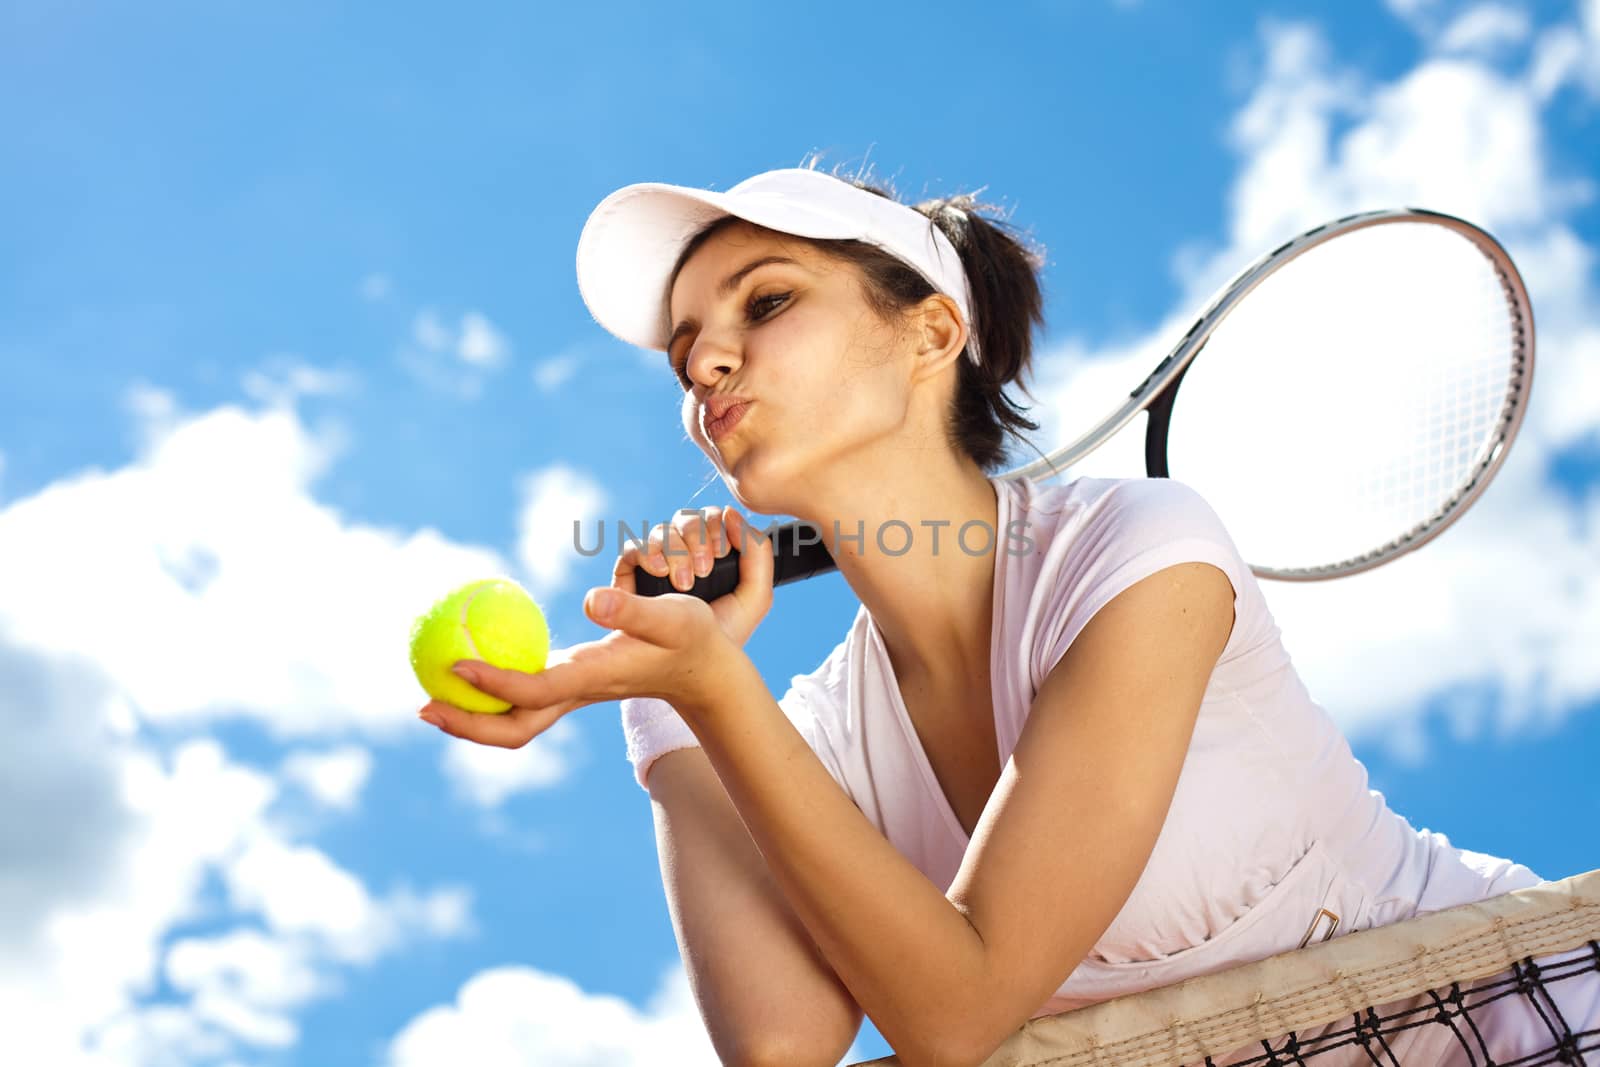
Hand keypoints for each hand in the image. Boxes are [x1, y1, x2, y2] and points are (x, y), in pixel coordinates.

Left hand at [418, 584, 741, 747]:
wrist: (707, 671)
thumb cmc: (693, 639)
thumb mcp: (673, 616)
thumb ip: (631, 610)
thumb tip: (587, 600)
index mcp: (593, 679)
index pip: (533, 691)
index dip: (493, 684)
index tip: (456, 666)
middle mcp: (576, 694)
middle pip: (514, 728)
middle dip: (467, 725)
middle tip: (422, 705)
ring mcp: (571, 696)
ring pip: (514, 722)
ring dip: (471, 718)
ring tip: (429, 697)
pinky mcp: (570, 688)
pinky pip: (521, 700)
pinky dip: (490, 695)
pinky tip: (469, 670)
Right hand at [616, 504, 773, 647]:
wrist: (696, 667)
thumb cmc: (724, 634)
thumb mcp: (755, 596)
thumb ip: (758, 552)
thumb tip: (731, 514)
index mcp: (713, 554)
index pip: (712, 520)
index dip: (716, 527)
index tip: (722, 552)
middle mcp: (683, 554)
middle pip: (686, 520)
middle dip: (697, 538)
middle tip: (703, 570)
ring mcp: (656, 563)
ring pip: (662, 532)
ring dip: (675, 549)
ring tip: (684, 582)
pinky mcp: (630, 577)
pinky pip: (633, 548)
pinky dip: (647, 552)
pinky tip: (660, 571)